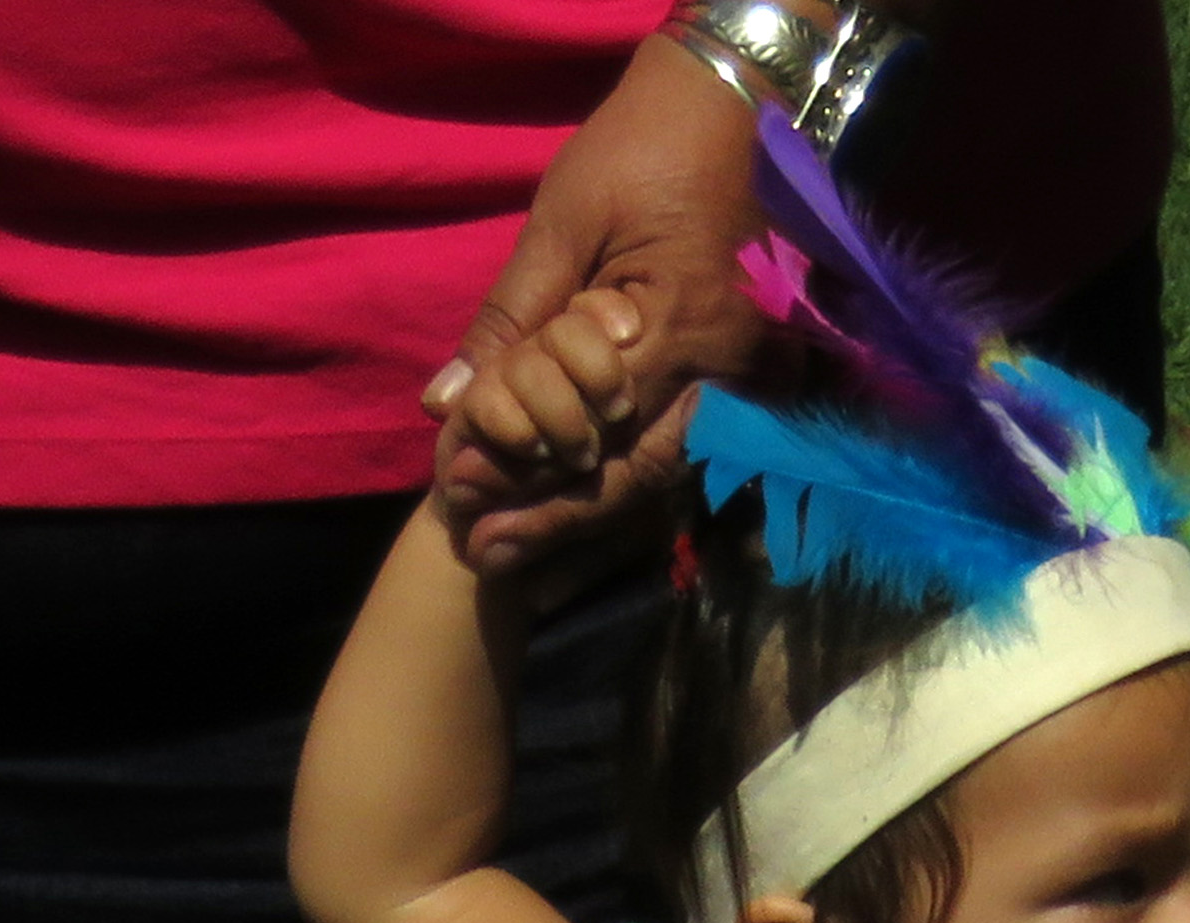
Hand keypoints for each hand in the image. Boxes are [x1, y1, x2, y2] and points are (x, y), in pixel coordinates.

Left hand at [427, 30, 767, 575]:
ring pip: (661, 475)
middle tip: (483, 548)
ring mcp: (745, 385)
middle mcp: (723, 376)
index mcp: (678, 330)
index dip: (522, 470)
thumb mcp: (563, 222)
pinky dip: (625, 481)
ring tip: (516, 542)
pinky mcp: (744, 380)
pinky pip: (684, 450)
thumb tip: (445, 402)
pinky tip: (574, 507)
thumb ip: (510, 319)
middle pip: (632, 476)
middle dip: (554, 516)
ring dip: (586, 513)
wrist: (735, 108)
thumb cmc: (645, 149)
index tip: (458, 494)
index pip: (590, 429)